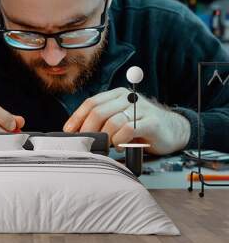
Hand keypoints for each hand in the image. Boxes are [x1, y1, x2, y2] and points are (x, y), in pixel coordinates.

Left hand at [63, 88, 190, 154]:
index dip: (77, 117)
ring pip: (112, 121)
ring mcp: (140, 108)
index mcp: (116, 95)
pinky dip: (120, 140)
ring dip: (105, 137)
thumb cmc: (141, 127)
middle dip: (87, 130)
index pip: (91, 103)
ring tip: (105, 146)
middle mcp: (127, 98)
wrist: (172, 130)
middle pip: (99, 112)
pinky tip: (120, 146)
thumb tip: (77, 132)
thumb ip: (102, 121)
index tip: (69, 131)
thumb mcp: (119, 120)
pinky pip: (129, 129)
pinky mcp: (151, 121)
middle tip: (85, 143)